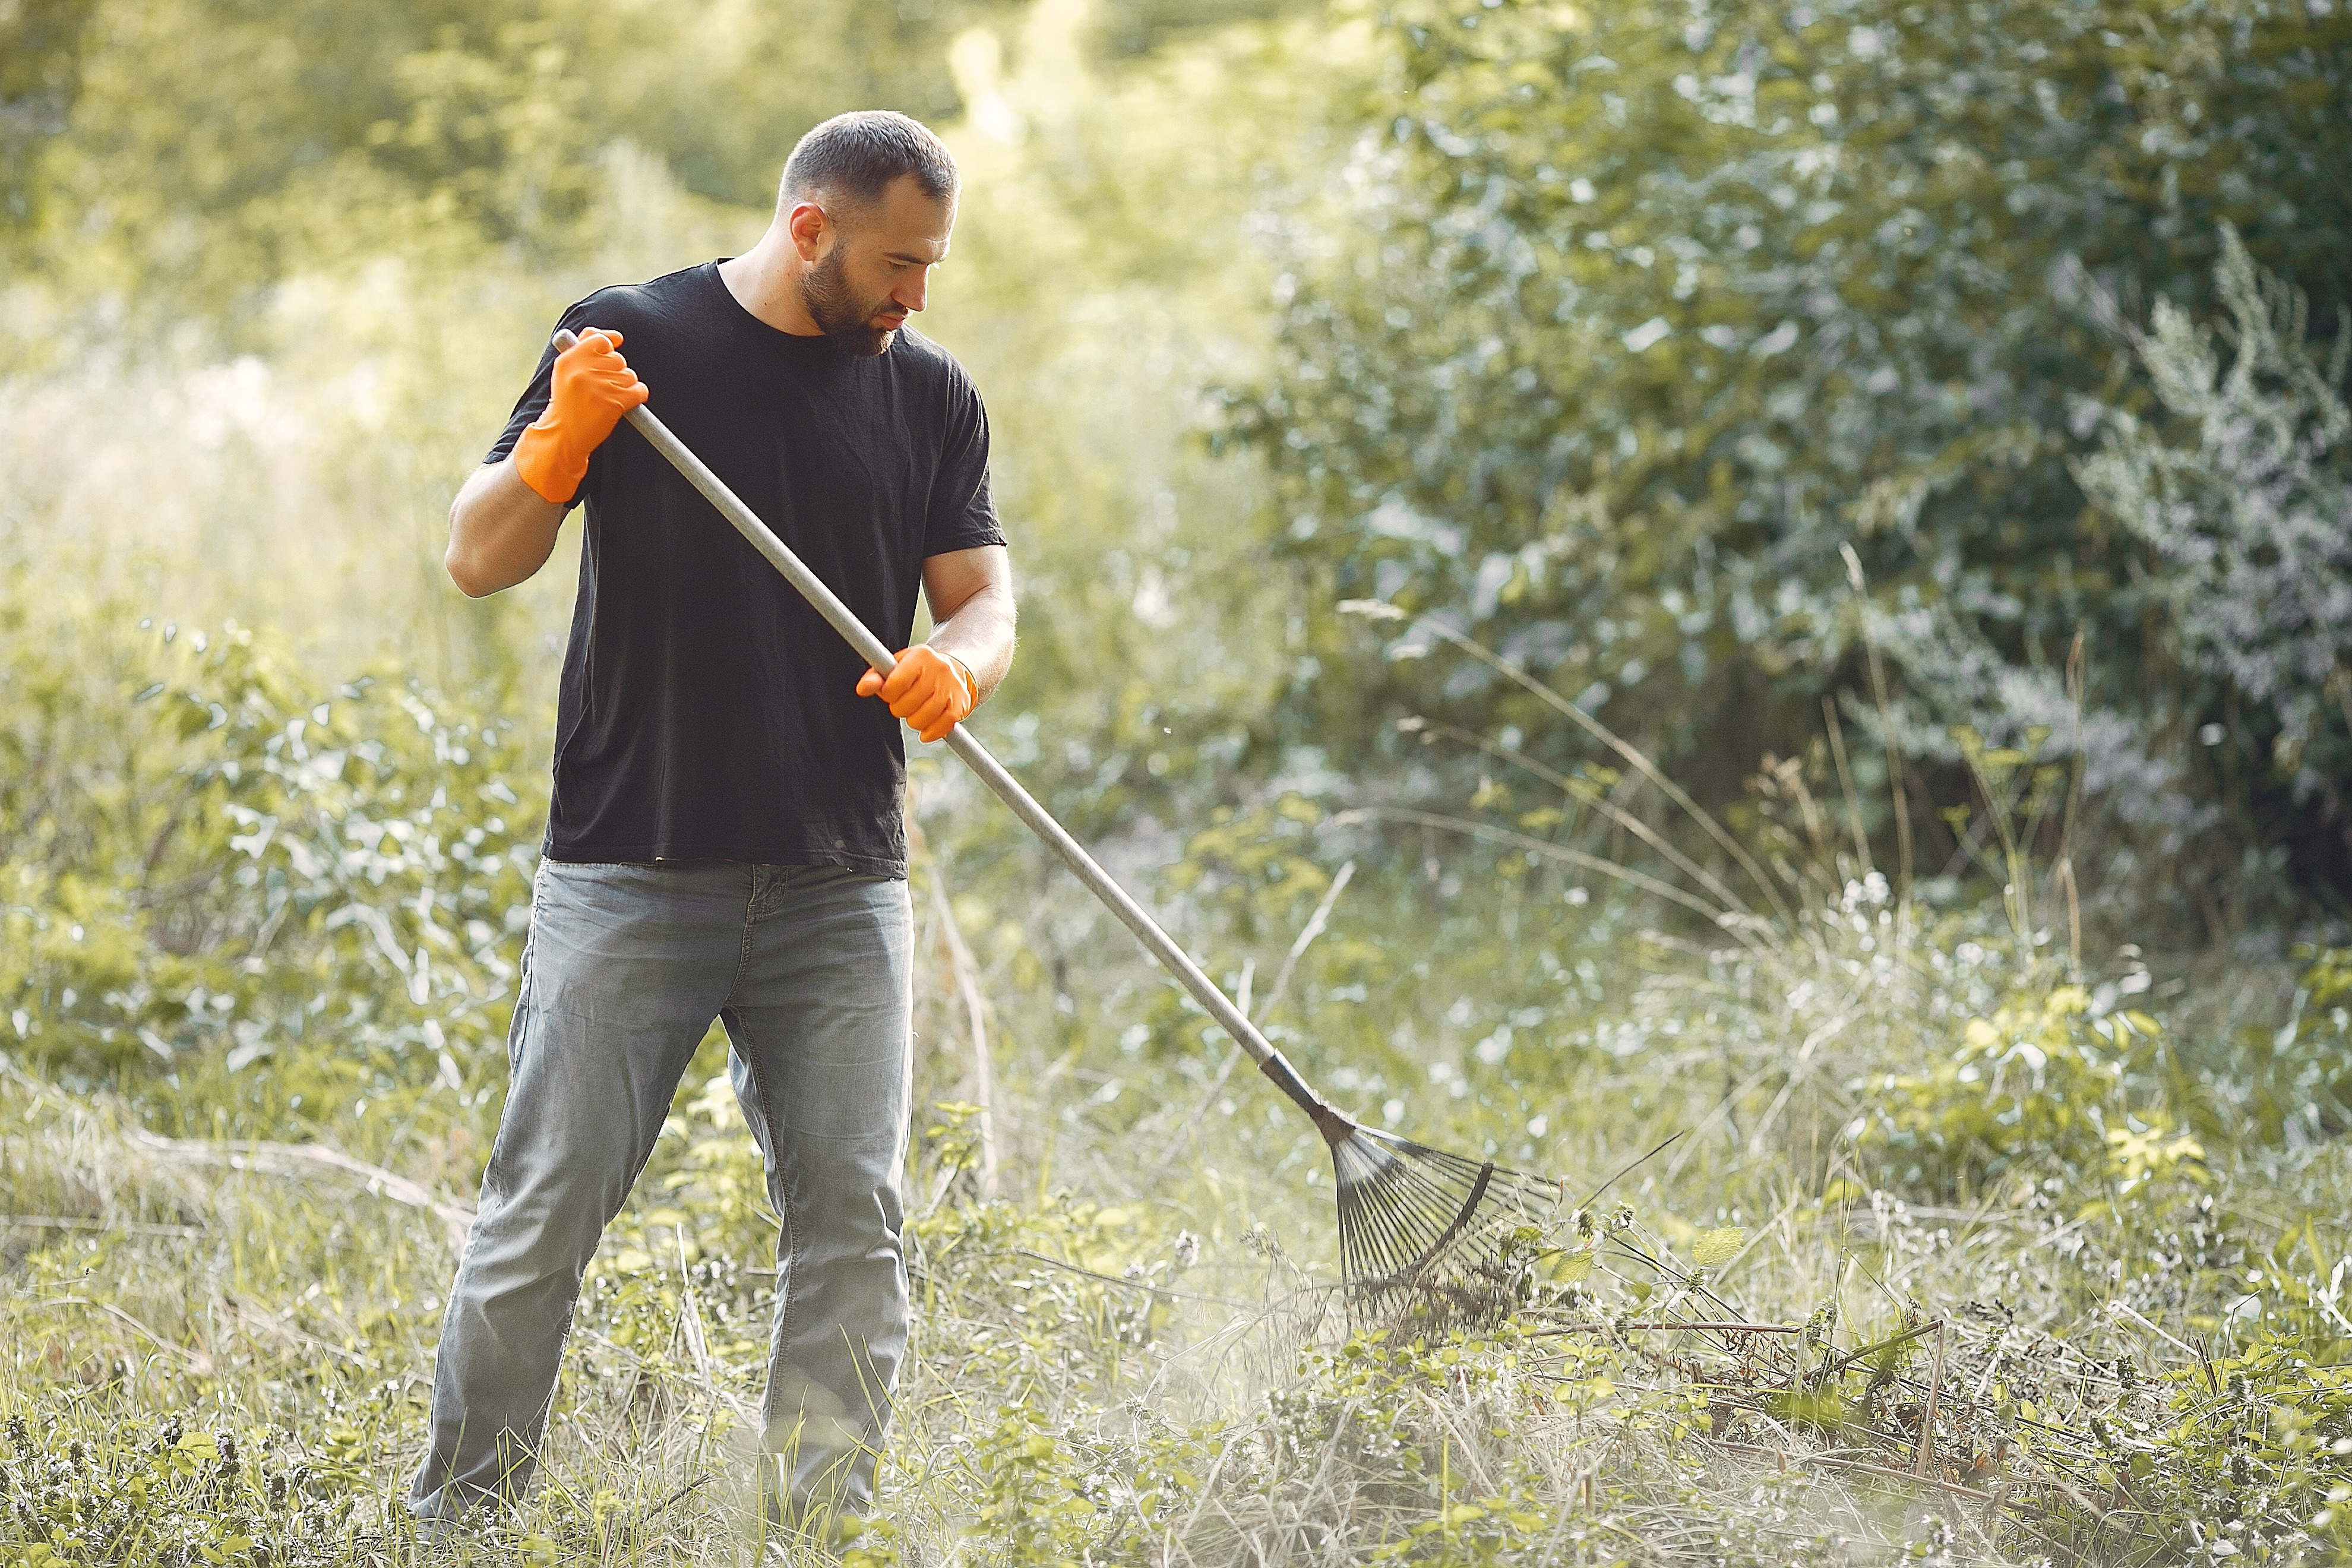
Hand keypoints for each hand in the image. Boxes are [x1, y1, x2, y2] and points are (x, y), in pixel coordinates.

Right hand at [512, 328, 649, 503]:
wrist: (563, 437)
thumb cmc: (567, 403)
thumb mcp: (566, 372)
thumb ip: (584, 348)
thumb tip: (615, 337)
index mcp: (568, 360)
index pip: (599, 340)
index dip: (609, 344)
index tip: (614, 349)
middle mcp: (581, 372)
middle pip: (618, 359)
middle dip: (616, 372)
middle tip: (603, 388)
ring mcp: (598, 388)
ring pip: (630, 375)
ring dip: (626, 387)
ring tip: (608, 399)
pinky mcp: (613, 403)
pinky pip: (639, 391)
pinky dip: (638, 397)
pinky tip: (625, 405)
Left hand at [857, 646, 977, 742]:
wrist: (951, 669)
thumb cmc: (916, 671)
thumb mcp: (895, 667)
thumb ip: (877, 677)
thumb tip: (863, 689)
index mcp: (920, 656)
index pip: (896, 684)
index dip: (888, 694)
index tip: (890, 693)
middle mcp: (939, 669)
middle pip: (909, 703)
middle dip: (900, 708)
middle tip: (904, 702)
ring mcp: (952, 687)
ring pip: (924, 717)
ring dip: (914, 722)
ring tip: (915, 712)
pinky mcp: (960, 704)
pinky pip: (944, 726)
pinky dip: (931, 732)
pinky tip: (926, 730)